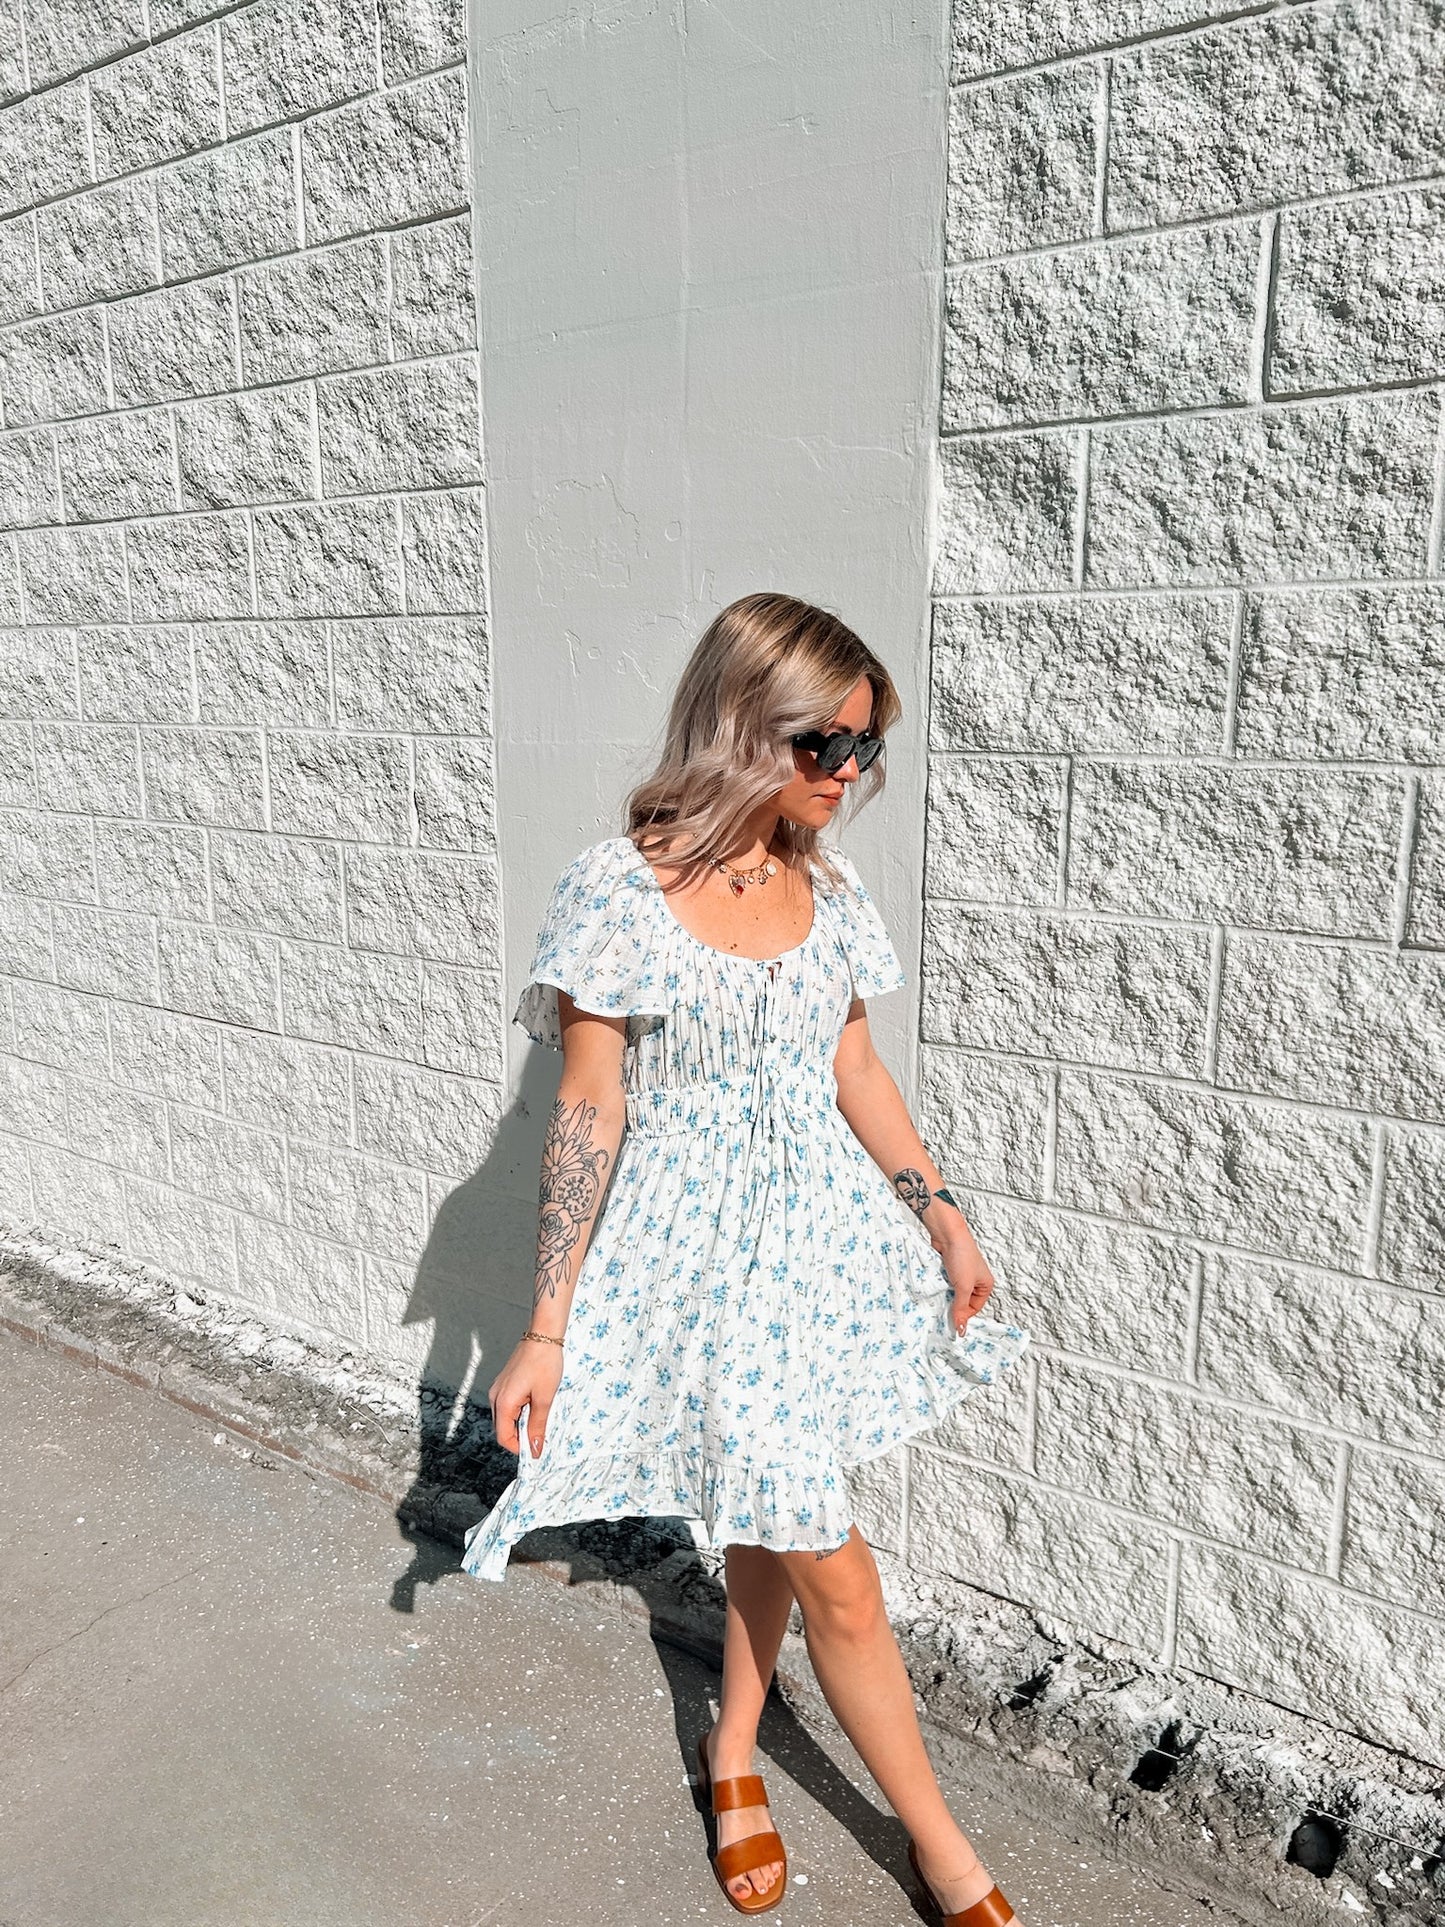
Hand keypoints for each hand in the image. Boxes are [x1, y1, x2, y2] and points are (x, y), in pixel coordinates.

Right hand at [487, 1338, 563, 1458]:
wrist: (543, 1335)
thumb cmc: (544, 1363)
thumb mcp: (545, 1398)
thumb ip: (538, 1426)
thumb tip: (535, 1449)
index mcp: (504, 1402)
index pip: (504, 1437)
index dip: (520, 1448)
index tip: (537, 1450)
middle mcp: (496, 1397)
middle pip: (503, 1429)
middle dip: (521, 1436)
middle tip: (542, 1434)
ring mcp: (499, 1389)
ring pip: (506, 1418)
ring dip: (522, 1423)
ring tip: (541, 1415)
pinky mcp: (505, 1384)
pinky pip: (509, 1406)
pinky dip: (521, 1411)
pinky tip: (536, 1404)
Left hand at [939, 1226, 995, 1333]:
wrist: (947, 1234)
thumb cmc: (962, 1256)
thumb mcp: (963, 1286)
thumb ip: (960, 1309)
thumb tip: (961, 1330)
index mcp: (986, 1285)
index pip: (974, 1308)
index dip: (962, 1314)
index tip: (950, 1320)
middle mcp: (975, 1280)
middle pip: (963, 1301)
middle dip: (953, 1305)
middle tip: (941, 1312)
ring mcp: (962, 1275)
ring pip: (952, 1293)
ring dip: (945, 1296)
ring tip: (937, 1299)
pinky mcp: (950, 1270)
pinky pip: (945, 1285)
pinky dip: (940, 1288)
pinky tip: (934, 1289)